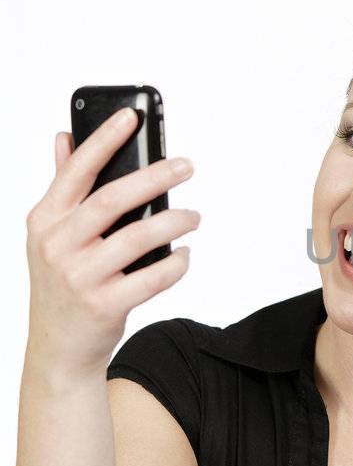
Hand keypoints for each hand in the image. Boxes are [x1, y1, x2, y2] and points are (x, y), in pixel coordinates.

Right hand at [24, 108, 200, 376]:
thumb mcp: (50, 235)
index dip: (105, 140)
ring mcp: (80, 277)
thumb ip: (62, 187)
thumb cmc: (61, 284)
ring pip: (139, 237)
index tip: (131, 117)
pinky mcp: (105, 305)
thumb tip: (64, 137)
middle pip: (114, 199)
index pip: (77, 170)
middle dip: (156, 177)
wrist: (58, 348)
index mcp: (44, 220)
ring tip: (194, 216)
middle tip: (186, 166)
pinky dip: (176, 263)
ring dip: (175, 221)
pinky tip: (184, 254)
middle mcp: (57, 245)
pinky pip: (153, 276)